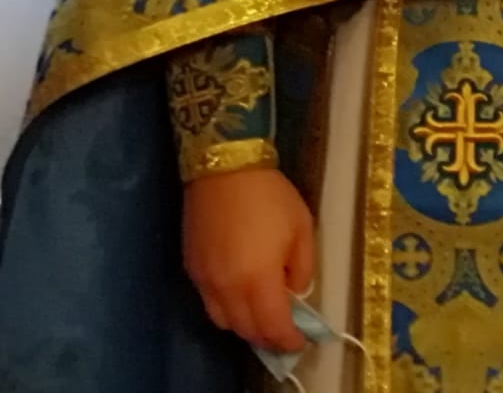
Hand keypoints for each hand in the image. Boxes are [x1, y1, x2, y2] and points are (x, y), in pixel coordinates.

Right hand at [182, 167, 315, 352]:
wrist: (226, 168)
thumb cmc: (271, 196)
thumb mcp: (302, 227)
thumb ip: (303, 266)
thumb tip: (297, 292)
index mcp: (257, 279)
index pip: (273, 326)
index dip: (288, 340)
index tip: (302, 341)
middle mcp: (227, 288)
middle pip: (246, 330)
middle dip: (268, 336)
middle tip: (285, 331)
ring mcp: (205, 281)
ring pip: (224, 322)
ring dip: (246, 326)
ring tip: (264, 315)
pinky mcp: (192, 269)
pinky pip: (209, 304)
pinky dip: (227, 310)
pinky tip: (241, 296)